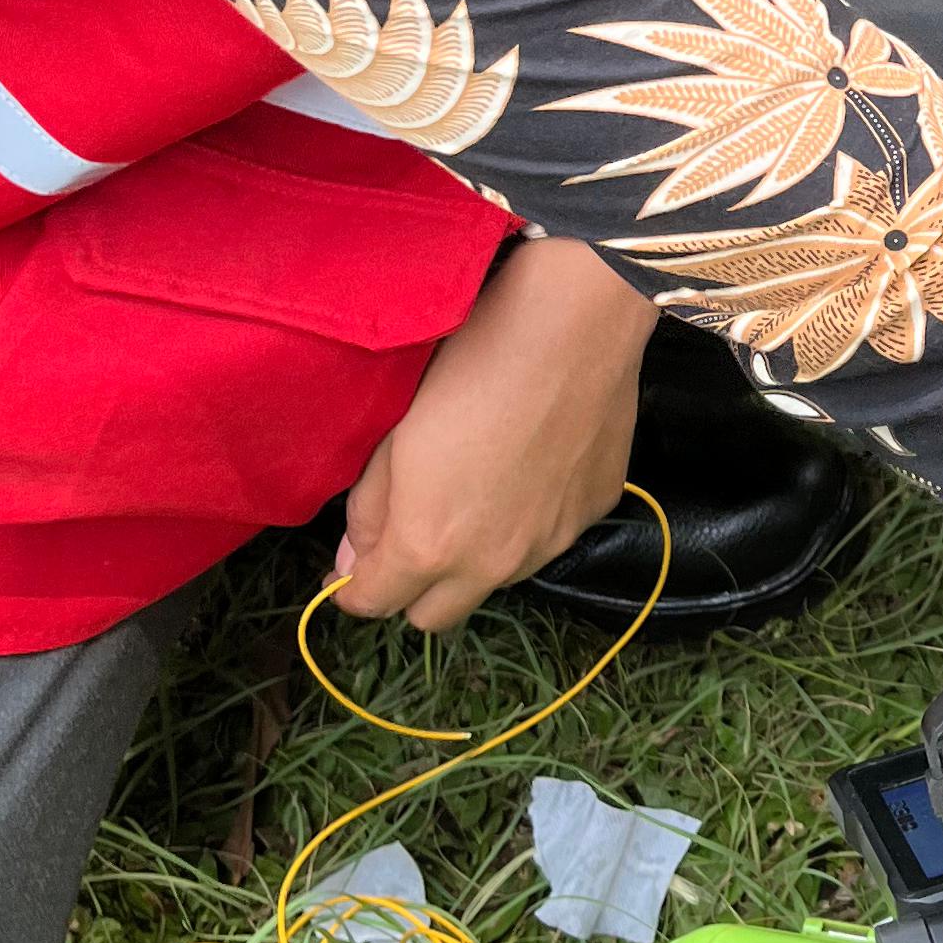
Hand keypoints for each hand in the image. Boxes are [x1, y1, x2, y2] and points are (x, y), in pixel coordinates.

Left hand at [335, 238, 656, 634]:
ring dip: (473, 557)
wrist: (572, 326)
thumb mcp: (394, 433)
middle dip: (412, 588)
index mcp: (428, 546)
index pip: (372, 603)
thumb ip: (369, 507)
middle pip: (435, 617)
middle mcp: (491, 565)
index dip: (351, 587)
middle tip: (409, 535)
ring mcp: (549, 543)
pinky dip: (528, 520)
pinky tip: (531, 463)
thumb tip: (355, 557)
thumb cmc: (468, 366)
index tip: (350, 566)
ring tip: (479, 489)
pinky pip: (547, 538)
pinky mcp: (592, 513)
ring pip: (494, 580)